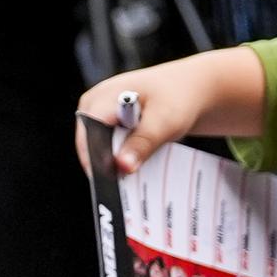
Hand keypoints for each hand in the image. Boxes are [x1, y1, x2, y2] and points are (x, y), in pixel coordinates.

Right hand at [78, 46, 269, 174]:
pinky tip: (134, 166)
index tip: (113, 181)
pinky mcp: (106, 123)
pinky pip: (106, 147)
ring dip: (114, 164)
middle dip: (105, 165)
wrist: (188, 89)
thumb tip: (122, 166)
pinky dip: (119, 158)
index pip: (89, 135)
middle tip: (126, 186)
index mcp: (103, 97)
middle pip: (89, 144)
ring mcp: (98, 114)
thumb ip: (142, 143)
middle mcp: (93, 104)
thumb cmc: (177, 99)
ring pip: (97, 149)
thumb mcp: (164, 122)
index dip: (97, 160)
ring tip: (134, 175)